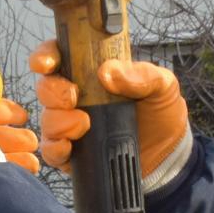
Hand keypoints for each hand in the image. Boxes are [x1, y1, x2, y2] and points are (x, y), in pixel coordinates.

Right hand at [29, 41, 192, 189]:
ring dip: (59, 121)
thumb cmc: (161, 114)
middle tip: (73, 97)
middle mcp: (76, 97)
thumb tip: (108, 73)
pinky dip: (55, 148)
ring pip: (47, 119)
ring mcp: (71, 125)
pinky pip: (50, 150)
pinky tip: (70, 146)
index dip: (46, 56)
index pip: (59, 56)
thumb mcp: (162, 86)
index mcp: (92, 72)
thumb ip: (141, 75)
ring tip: (84, 124)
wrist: (168, 156)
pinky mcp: (71, 153)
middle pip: (46, 87)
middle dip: (53, 91)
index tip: (47, 64)